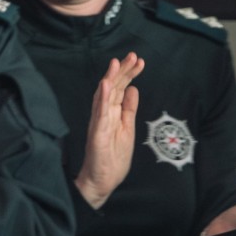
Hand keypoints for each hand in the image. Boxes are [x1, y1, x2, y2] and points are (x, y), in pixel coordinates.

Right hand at [73, 52, 144, 208]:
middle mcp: (104, 114)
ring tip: (116, 63)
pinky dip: (103, 99)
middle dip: (123, 71)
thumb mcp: (127, 129)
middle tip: (132, 56)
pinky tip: (106, 86)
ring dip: (110, 79)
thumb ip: (129, 109)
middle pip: (114, 88)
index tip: (139, 61)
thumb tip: (134, 89)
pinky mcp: (96, 133)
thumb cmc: (113, 157)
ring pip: (104, 97)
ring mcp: (99, 123)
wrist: (102, 180)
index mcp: (113, 113)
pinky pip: (99, 114)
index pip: (121, 89)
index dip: (129, 74)